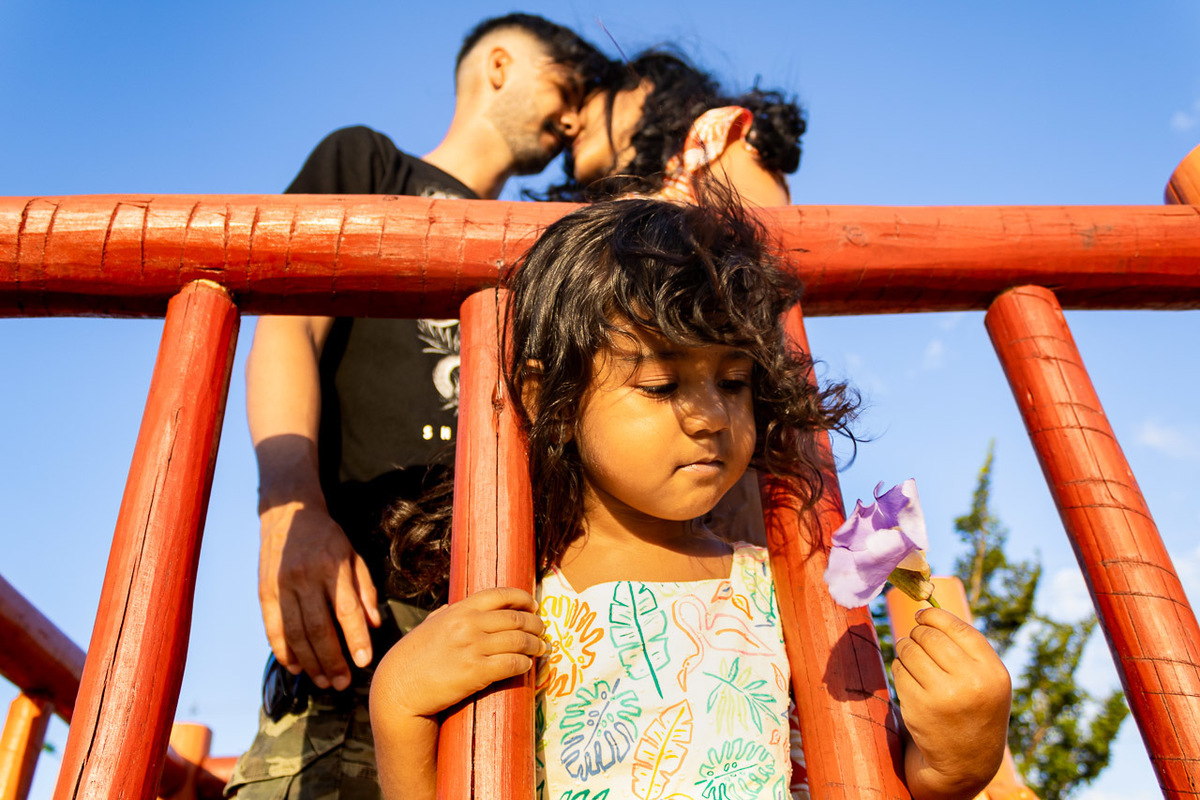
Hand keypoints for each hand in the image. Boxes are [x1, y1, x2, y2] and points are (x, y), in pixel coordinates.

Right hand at [258, 500, 381, 690]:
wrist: (288, 513)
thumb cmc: (327, 538)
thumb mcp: (353, 555)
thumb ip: (365, 590)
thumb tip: (375, 625)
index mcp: (332, 567)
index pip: (346, 610)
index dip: (355, 638)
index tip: (364, 662)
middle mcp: (305, 578)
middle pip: (318, 628)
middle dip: (332, 660)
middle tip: (343, 684)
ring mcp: (281, 586)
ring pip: (295, 633)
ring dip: (309, 663)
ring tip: (323, 681)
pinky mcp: (265, 592)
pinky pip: (273, 628)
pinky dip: (284, 651)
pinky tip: (296, 667)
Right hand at [373, 587, 545, 718]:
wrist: (399, 688)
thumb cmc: (411, 659)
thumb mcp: (427, 627)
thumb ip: (443, 615)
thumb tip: (453, 607)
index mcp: (459, 610)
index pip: (500, 595)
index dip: (522, 599)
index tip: (533, 606)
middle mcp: (468, 624)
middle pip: (516, 618)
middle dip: (535, 624)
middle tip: (542, 631)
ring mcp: (473, 648)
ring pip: (519, 641)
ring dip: (535, 645)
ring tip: (541, 649)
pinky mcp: (476, 672)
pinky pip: (511, 664)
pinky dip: (524, 664)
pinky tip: (527, 666)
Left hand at [893, 607, 1011, 799]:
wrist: (966, 760)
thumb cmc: (975, 708)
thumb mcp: (988, 679)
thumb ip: (967, 647)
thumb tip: (927, 609)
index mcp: (993, 672)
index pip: (957, 627)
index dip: (934, 615)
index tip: (921, 614)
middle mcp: (971, 682)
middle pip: (929, 636)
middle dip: (917, 633)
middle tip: (916, 639)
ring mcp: (943, 695)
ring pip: (910, 649)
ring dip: (905, 648)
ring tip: (912, 657)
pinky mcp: (918, 706)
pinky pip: (899, 670)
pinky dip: (900, 669)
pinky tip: (910, 679)